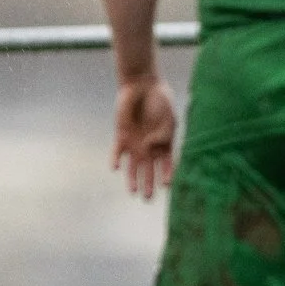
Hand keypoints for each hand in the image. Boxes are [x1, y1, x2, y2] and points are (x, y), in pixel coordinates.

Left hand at [112, 77, 177, 198]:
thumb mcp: (169, 118)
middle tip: (148, 198)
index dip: (167, 174)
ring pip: (133, 166)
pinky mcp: (121, 136)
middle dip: (149, 184)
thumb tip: (152, 146)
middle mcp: (149, 147)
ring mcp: (134, 143)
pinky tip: (116, 168)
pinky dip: (116, 159)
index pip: (166, 163)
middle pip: (149, 170)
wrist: (142, 86)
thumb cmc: (160, 100)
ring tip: (133, 193)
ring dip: (133, 179)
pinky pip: (117, 152)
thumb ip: (164, 134)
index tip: (167, 185)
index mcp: (164, 143)